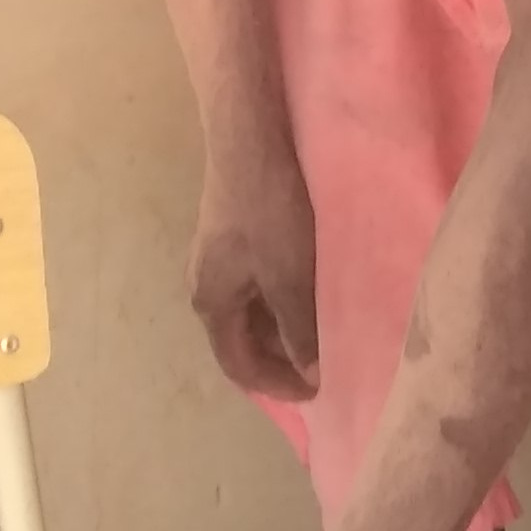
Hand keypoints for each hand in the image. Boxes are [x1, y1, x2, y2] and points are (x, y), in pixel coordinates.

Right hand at [190, 129, 319, 401]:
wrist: (249, 139)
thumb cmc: (269, 212)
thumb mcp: (290, 277)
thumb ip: (299, 329)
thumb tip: (309, 372)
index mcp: (212, 304)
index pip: (239, 367)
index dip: (278, 385)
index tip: (318, 391)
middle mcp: (206, 287)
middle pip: (242, 341)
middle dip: (281, 360)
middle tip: (324, 366)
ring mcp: (217, 260)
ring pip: (250, 312)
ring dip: (282, 329)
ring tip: (322, 334)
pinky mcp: (232, 236)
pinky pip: (255, 286)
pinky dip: (280, 301)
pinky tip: (308, 292)